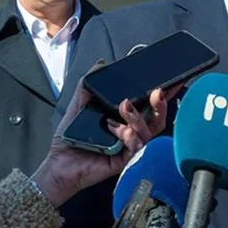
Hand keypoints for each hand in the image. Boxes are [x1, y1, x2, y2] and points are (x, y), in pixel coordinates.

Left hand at [31, 61, 178, 206]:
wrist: (58, 163)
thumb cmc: (70, 138)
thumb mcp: (79, 105)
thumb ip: (88, 85)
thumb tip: (100, 65)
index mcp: (124, 120)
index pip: (148, 107)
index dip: (161, 96)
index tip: (168, 82)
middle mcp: (131, 133)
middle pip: (157, 120)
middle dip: (160, 105)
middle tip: (157, 92)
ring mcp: (129, 148)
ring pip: (149, 133)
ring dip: (139, 118)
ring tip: (124, 107)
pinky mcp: (124, 161)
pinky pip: (136, 148)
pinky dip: (128, 136)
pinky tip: (114, 129)